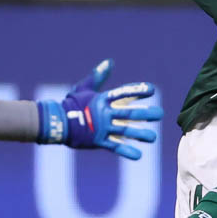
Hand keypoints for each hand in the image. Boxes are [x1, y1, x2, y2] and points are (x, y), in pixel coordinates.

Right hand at [36, 59, 163, 159]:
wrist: (57, 122)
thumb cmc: (71, 103)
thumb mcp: (84, 88)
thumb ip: (98, 76)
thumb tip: (109, 62)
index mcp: (103, 100)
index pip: (123, 93)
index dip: (138, 91)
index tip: (152, 90)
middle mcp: (104, 113)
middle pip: (128, 114)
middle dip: (145, 114)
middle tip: (159, 114)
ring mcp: (102, 128)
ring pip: (125, 131)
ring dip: (140, 134)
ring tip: (153, 138)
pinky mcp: (99, 141)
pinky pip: (115, 147)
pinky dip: (126, 151)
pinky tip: (138, 155)